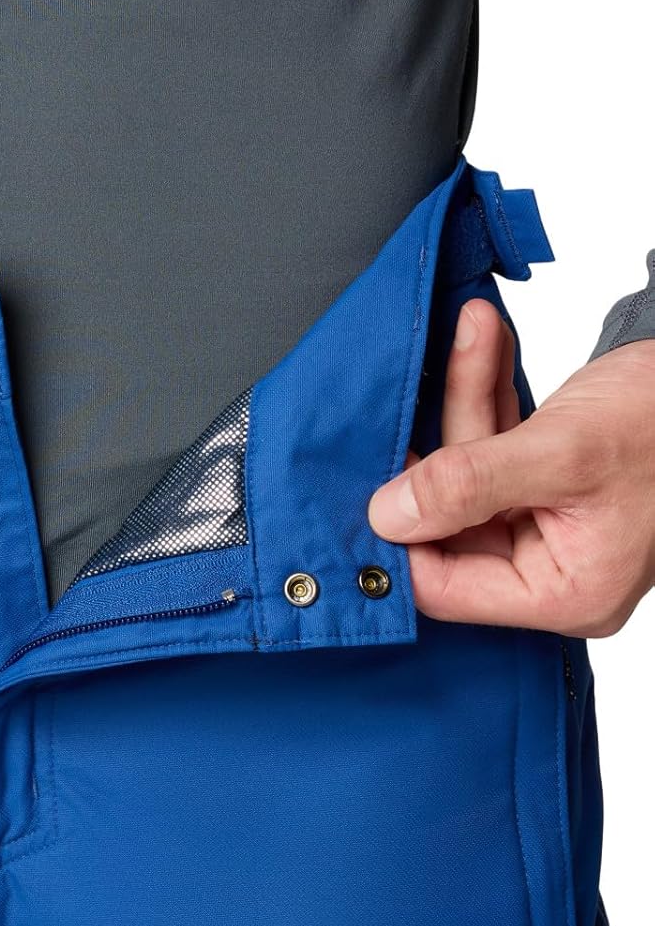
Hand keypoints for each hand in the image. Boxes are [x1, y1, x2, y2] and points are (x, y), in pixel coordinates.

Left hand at [368, 299, 654, 635]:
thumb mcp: (564, 452)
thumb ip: (468, 486)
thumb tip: (385, 517)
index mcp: (562, 593)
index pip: (443, 585)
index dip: (398, 537)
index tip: (362, 481)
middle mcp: (550, 570)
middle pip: (446, 524)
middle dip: (436, 446)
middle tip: (405, 393)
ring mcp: (546, 527)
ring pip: (466, 473)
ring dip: (465, 399)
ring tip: (469, 332)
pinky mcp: (544, 486)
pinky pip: (492, 446)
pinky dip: (487, 393)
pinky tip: (479, 340)